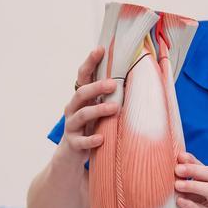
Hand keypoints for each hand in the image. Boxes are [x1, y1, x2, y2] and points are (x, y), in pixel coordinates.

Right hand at [55, 47, 119, 165]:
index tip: (100, 49)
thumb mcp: (98, 111)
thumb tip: (135, 78)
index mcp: (81, 99)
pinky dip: (90, 140)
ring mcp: (72, 127)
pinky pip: (81, 142)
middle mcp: (73, 109)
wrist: (71, 157)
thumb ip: (110, 97)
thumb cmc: (90, 128)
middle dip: (96, 87)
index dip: (90, 62)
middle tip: (113, 84)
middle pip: (81, 93)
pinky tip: (101, 139)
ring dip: (97, 110)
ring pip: (81, 115)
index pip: (83, 76)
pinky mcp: (73, 144)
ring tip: (114, 108)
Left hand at [174, 152, 207, 207]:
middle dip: (193, 169)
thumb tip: (171, 166)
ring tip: (177, 185)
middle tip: (177, 169)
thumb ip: (186, 180)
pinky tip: (179, 201)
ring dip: (193, 185)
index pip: (204, 166)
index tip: (178, 156)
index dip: (192, 160)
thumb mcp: (195, 192)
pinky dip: (190, 205)